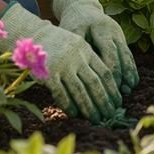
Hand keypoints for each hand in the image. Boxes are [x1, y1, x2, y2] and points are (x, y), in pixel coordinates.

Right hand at [0, 2, 120, 122]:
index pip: (104, 72)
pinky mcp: (48, 74)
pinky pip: (61, 93)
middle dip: (103, 101)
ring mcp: (62, 66)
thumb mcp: (79, 46)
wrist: (36, 34)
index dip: (113, 89)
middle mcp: (76, 59)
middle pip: (94, 83)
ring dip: (88, 107)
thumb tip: (106, 85)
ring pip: (79, 90)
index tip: (118, 102)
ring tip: (95, 118)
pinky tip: (75, 114)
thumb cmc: (61, 44)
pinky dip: (69, 105)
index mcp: (87, 51)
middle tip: (109, 115)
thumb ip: (90, 62)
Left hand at [51, 0, 137, 93]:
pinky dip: (130, 69)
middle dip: (121, 76)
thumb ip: (73, 48)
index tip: (108, 87)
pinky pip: (128, 56)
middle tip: (119, 95)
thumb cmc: (73, 23)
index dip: (110, 70)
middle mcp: (114, 32)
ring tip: (128, 91)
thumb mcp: (70, 31)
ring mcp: (120, 35)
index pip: (109, 52)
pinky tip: (131, 83)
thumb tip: (71, 70)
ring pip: (127, 56)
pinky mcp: (121, 40)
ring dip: (129, 74)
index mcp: (101, 29)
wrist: (83, 8)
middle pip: (121, 56)